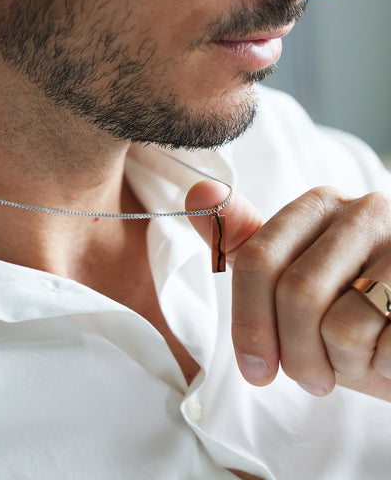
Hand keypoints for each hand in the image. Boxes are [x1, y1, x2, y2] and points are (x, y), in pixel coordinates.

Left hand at [186, 182, 390, 401]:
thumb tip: (198, 192)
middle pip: (297, 294)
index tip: (256, 370)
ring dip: (340, 366)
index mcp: (320, 206)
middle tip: (312, 377)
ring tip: (355, 361)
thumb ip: (247, 242)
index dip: (249, 323)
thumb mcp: (292, 280)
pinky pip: (386, 347)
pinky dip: (381, 368)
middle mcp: (364, 211)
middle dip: (295, 355)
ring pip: (341, 326)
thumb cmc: (349, 313)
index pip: (258, 259)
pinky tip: (388, 356)